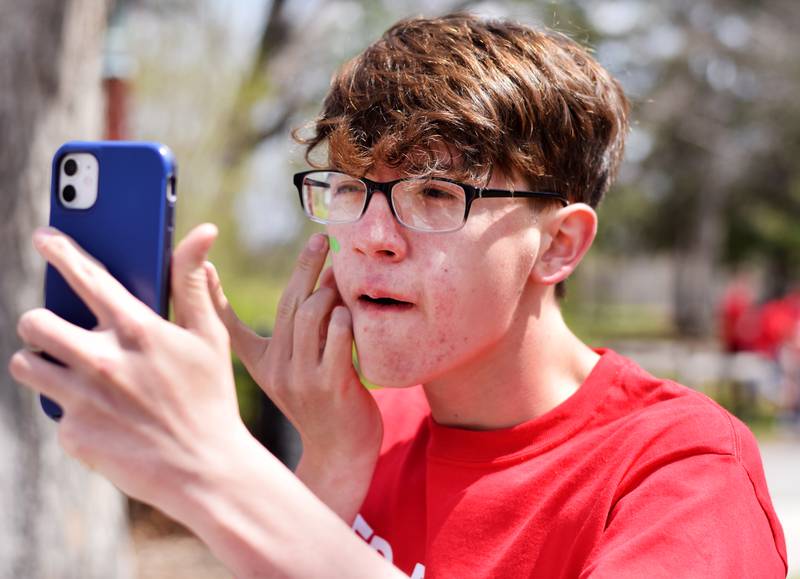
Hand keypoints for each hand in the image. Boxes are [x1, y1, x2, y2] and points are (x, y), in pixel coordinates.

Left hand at [9, 224, 250, 514]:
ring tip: (71, 370)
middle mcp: (101, 359)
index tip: (45, 237)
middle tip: (60, 331)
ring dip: (41, 363)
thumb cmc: (211, 396)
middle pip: (34, 321)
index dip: (60, 250)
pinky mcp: (72, 434)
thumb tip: (203, 231)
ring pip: (25, 364)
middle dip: (41, 321)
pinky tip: (102, 415)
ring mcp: (82, 399)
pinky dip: (70, 409)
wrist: (205, 469)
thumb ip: (193, 281)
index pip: (85, 275)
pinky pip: (51, 411)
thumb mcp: (210, 335)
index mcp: (135, 328)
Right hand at [205, 234, 382, 520]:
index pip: (230, 324)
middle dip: (306, 265)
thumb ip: (288, 335)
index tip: (201, 263)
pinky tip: (350, 310)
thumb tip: (305, 288)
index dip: (213, 293)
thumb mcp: (288, 372)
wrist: (341, 452)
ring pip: (311, 315)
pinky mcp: (331, 384)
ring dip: (329, 289)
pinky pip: (337, 337)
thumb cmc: (319, 403)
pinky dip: (344, 317)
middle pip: (289, 303)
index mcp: (264, 362)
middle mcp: (278, 368)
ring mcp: (303, 376)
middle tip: (322, 238)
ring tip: (342, 275)